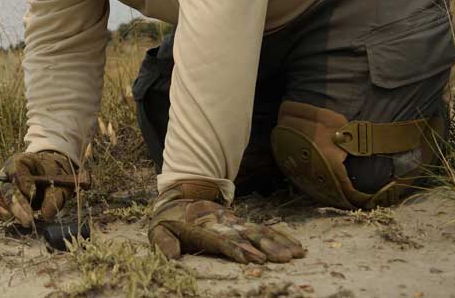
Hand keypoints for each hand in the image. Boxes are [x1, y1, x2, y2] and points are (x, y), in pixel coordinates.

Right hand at [0, 150, 77, 227]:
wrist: (46, 176)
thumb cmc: (52, 177)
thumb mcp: (60, 183)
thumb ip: (55, 196)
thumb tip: (47, 215)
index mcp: (21, 162)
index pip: (16, 168)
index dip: (22, 180)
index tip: (32, 192)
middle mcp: (5, 174)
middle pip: (5, 187)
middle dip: (15, 205)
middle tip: (28, 220)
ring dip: (0, 210)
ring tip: (11, 219)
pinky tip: (12, 221)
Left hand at [148, 183, 304, 263]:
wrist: (179, 196)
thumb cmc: (169, 220)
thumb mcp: (158, 230)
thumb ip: (163, 243)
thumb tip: (171, 256)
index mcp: (203, 229)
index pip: (223, 241)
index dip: (238, 249)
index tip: (254, 259)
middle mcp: (223, 225)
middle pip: (247, 236)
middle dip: (266, 248)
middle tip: (283, 259)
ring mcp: (234, 223)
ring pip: (259, 232)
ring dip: (278, 243)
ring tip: (295, 254)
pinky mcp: (241, 223)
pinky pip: (264, 230)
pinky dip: (280, 237)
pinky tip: (296, 245)